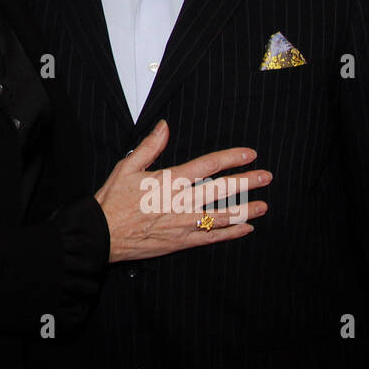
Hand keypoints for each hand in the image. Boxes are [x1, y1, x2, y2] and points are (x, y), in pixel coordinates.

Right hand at [93, 120, 269, 262]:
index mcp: (170, 180)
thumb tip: (165, 127)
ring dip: (245, 209)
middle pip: (222, 189)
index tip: (249, 154)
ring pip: (222, 216)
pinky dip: (230, 234)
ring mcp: (183, 224)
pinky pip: (211, 238)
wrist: (102, 233)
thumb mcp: (127, 166)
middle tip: (266, 176)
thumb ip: (150, 146)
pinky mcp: (181, 242)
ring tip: (263, 205)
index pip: (209, 165)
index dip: (232, 158)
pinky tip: (245, 229)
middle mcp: (181, 202)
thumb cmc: (113, 200)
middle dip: (247, 182)